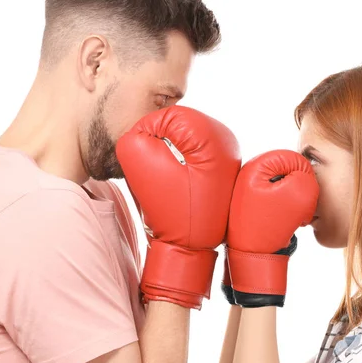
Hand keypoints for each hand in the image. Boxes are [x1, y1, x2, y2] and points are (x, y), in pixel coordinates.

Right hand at [116, 105, 241, 308]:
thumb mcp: (146, 173)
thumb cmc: (171, 213)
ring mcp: (226, 150)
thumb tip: (142, 129)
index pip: (168, 115)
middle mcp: (225, 137)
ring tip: (169, 177)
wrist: (194, 247)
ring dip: (169, 151)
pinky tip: (178, 180)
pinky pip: (191, 151)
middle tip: (158, 171)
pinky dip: (179, 160)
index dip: (148, 135)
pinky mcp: (221, 164)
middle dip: (161, 142)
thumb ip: (135, 140)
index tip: (148, 161)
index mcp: (211, 135)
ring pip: (183, 137)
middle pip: (178, 124)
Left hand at [225, 149, 318, 306]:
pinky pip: (280, 200)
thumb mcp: (298, 196)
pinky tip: (281, 222)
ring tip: (285, 217)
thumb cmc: (270, 226)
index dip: (304, 178)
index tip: (298, 196)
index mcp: (256, 165)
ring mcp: (251, 189)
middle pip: (290, 172)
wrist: (251, 256)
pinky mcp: (255, 203)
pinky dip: (286, 210)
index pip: (295, 159)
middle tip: (291, 209)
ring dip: (293, 201)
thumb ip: (307, 176)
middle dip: (298, 190)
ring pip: (287, 187)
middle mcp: (250, 173)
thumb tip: (303, 176)